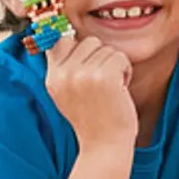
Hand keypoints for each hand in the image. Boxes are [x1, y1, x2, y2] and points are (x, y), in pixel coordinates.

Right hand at [45, 35, 136, 149]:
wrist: (105, 144)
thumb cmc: (94, 118)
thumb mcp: (68, 93)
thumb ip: (66, 68)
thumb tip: (65, 34)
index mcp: (52, 77)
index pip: (60, 40)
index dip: (79, 45)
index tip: (89, 59)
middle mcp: (64, 74)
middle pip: (89, 41)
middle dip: (102, 57)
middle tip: (104, 81)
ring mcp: (82, 74)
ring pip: (107, 48)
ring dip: (115, 65)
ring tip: (111, 88)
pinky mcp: (103, 77)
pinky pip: (120, 57)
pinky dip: (126, 71)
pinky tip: (121, 89)